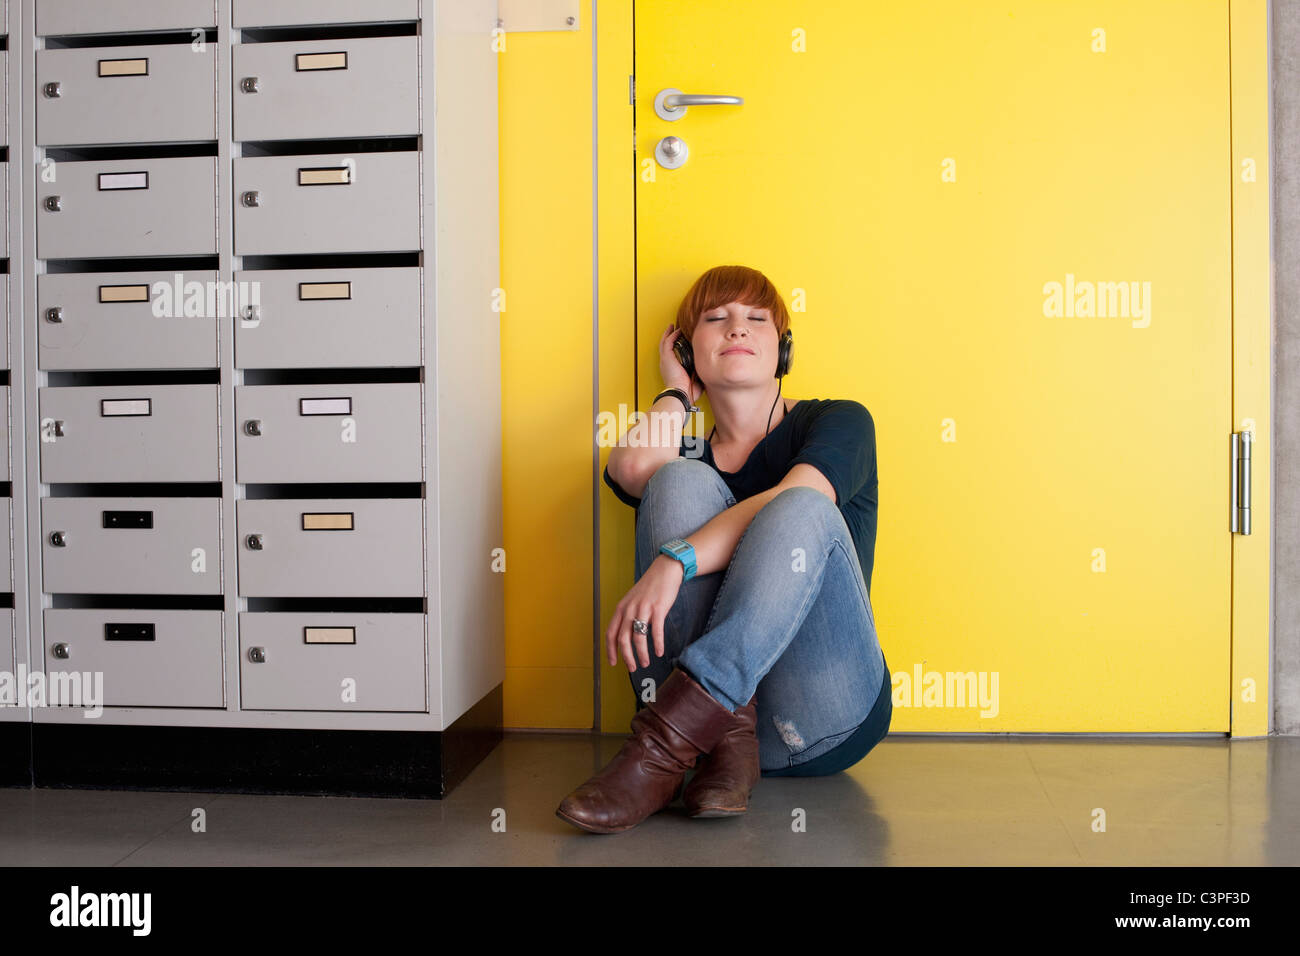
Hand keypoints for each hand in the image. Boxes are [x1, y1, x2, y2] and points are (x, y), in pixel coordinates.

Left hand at [606, 554, 685, 671]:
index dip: (610, 650)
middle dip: (626, 657)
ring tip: (645, 663)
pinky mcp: (658, 608)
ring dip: (641, 654)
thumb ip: (628, 616)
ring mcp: (643, 608)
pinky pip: (656, 631)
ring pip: (638, 637)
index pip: (610, 633)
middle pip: (623, 639)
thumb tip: (625, 637)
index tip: (613, 663)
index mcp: (621, 608)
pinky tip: (659, 652)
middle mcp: (629, 609)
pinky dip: (657, 644)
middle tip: (632, 668)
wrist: (665, 570)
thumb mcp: (632, 600)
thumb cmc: (650, 587)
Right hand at [660, 323, 703, 403]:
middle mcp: (666, 364)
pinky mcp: (666, 357)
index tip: (682, 341)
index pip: (672, 355)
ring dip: (669, 334)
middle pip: (666, 347)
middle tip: (674, 330)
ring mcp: (665, 360)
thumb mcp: (696, 381)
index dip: (676, 347)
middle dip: (670, 338)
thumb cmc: (688, 392)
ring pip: (665, 342)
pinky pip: (668, 342)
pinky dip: (672, 335)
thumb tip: (709, 368)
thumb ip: (700, 373)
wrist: (681, 394)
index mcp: (672, 370)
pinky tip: (678, 330)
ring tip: (673, 327)